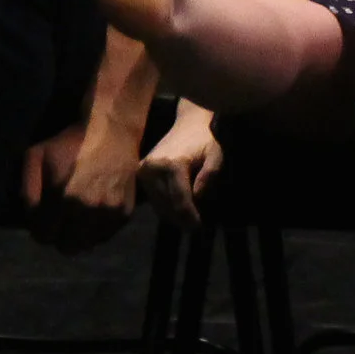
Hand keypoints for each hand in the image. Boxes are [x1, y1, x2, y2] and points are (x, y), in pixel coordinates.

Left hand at [24, 120, 139, 252]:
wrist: (112, 131)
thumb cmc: (70, 143)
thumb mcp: (36, 156)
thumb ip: (28, 190)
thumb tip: (29, 217)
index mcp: (62, 199)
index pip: (44, 236)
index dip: (39, 230)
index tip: (43, 220)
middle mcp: (86, 211)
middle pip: (67, 247)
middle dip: (59, 236)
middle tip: (60, 223)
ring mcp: (108, 213)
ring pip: (88, 245)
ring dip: (79, 236)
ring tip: (77, 221)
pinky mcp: (124, 212)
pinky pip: (106, 236)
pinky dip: (97, 231)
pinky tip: (93, 214)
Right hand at [139, 103, 223, 228]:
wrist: (186, 125)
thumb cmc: (204, 141)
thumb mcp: (215, 155)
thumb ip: (209, 175)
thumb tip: (197, 197)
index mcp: (172, 164)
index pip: (180, 199)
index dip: (190, 216)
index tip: (199, 227)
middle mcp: (153, 168)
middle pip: (167, 205)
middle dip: (182, 219)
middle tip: (194, 227)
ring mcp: (143, 170)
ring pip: (158, 204)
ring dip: (172, 216)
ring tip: (187, 220)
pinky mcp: (139, 172)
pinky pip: (152, 198)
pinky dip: (164, 207)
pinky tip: (176, 210)